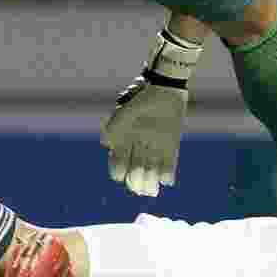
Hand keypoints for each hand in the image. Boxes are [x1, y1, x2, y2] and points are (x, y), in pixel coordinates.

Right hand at [101, 80, 188, 196]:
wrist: (166, 84)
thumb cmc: (143, 95)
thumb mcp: (128, 108)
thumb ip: (117, 124)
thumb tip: (106, 144)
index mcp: (125, 137)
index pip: (118, 159)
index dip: (118, 169)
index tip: (119, 176)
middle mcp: (138, 143)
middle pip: (134, 167)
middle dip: (135, 180)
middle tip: (138, 191)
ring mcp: (155, 144)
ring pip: (150, 167)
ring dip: (150, 180)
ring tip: (151, 191)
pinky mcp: (171, 143)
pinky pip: (169, 161)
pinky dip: (168, 172)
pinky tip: (167, 181)